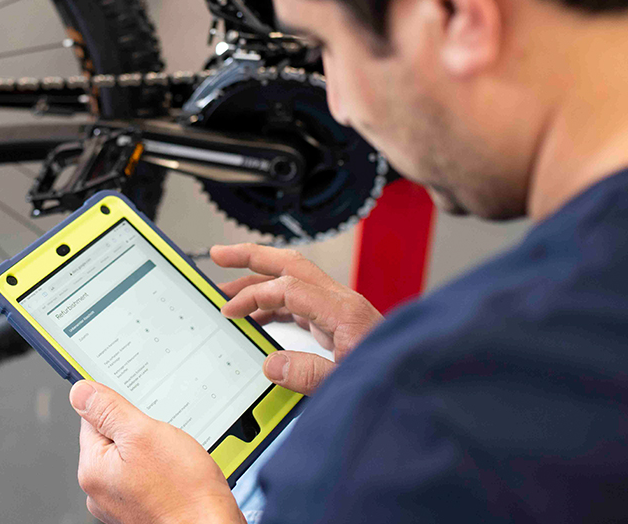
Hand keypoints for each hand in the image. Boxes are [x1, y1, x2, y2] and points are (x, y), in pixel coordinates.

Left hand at [70, 381, 244, 523]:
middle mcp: (99, 490)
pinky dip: (158, 471)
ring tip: (171, 461)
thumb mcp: (143, 434)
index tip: (139, 413)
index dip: (119, 410)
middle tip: (162, 441)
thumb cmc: (184, 493)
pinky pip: (144, 476)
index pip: (92, 418)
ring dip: (150, 451)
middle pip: (111, 439)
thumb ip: (108, 410)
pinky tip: (174, 475)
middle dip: (138, 432)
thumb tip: (81, 391)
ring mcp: (119, 502)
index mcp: (92, 469)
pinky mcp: (139, 508)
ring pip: (131, 457)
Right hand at [212, 243, 383, 394]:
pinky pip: (299, 301)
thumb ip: (309, 375)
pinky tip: (256, 316)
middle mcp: (342, 302)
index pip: (288, 288)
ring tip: (228, 290)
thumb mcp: (347, 384)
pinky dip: (273, 302)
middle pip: (290, 265)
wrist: (420, 386)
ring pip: (293, 280)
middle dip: (252, 256)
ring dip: (259, 280)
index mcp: (344, 311)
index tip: (230, 310)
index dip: (254, 296)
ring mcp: (340, 309)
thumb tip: (271, 364)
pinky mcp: (338, 321)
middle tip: (219, 254)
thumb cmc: (390, 381)